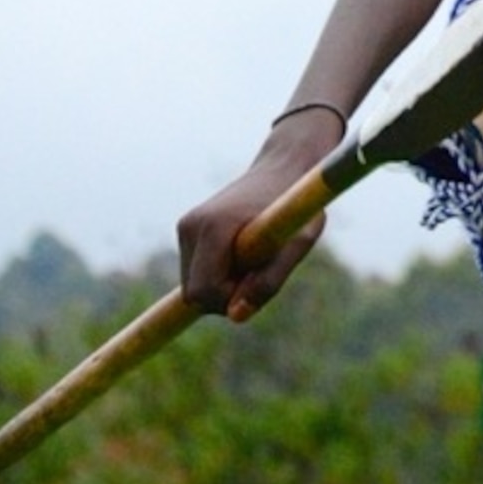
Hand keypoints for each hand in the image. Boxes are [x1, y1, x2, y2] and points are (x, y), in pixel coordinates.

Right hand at [175, 110, 341, 321]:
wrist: (285, 167)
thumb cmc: (296, 205)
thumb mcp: (296, 245)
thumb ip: (268, 282)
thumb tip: (236, 316)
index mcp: (214, 226)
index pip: (204, 292)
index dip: (230, 300)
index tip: (259, 282)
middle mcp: (191, 225)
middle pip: (194, 293)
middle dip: (226, 295)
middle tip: (261, 271)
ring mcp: (186, 226)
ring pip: (193, 285)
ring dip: (224, 284)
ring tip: (255, 257)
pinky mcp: (188, 229)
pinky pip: (197, 271)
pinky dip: (219, 273)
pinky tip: (242, 252)